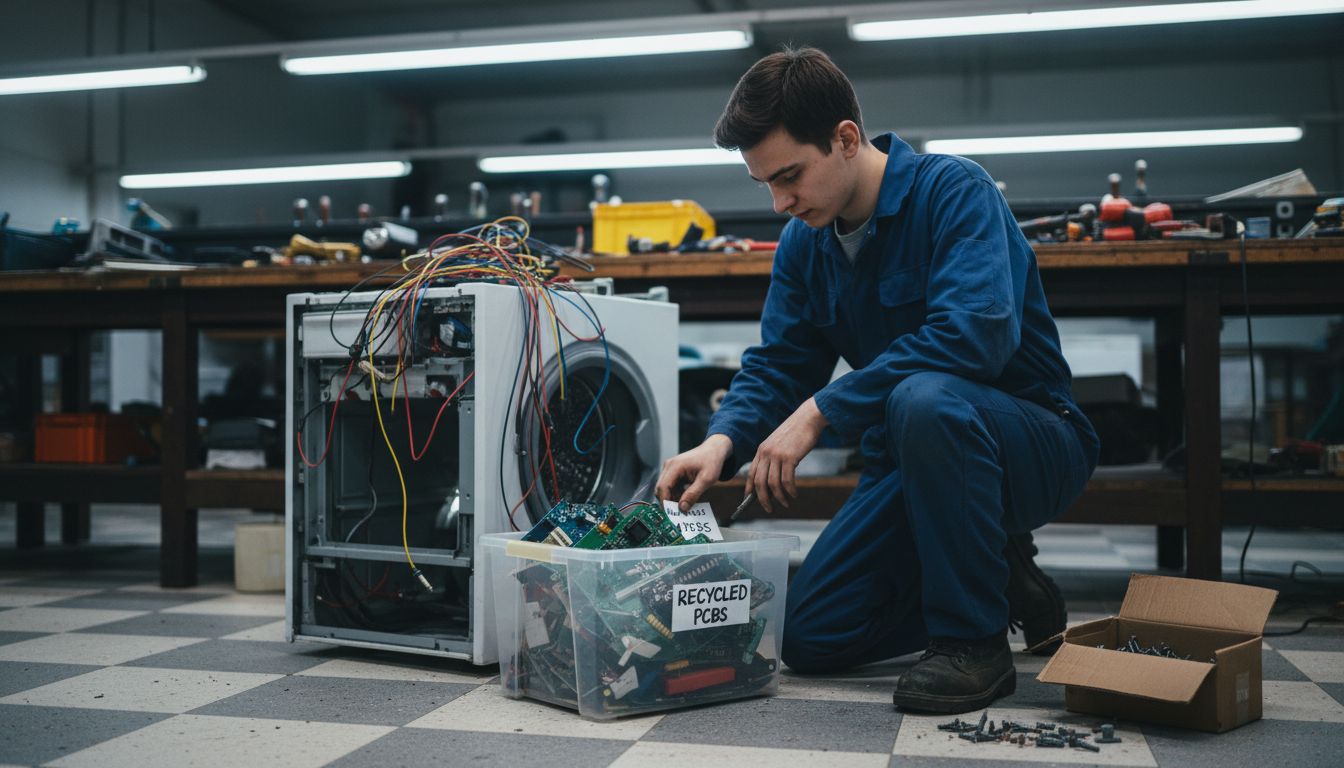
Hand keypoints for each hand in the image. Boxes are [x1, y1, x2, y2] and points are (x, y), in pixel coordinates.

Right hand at [656, 434, 733, 511]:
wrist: (714, 450)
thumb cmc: (711, 461)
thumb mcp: (706, 480)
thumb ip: (693, 494)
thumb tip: (683, 508)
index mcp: (675, 466)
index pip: (663, 487)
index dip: (665, 502)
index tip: (671, 514)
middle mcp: (669, 466)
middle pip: (660, 488)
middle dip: (668, 501)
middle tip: (679, 512)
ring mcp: (670, 468)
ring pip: (664, 488)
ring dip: (673, 498)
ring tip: (686, 503)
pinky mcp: (673, 471)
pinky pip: (670, 486)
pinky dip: (676, 493)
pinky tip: (686, 496)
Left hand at [747, 398, 827, 514]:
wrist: (808, 418)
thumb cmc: (796, 432)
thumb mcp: (779, 444)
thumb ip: (773, 458)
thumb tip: (773, 479)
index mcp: (762, 450)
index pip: (751, 473)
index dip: (750, 488)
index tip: (749, 499)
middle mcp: (766, 453)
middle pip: (759, 482)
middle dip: (763, 499)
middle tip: (769, 508)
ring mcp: (777, 455)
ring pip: (773, 484)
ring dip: (779, 497)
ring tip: (785, 503)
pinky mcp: (790, 457)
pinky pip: (786, 480)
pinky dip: (790, 491)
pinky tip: (794, 494)